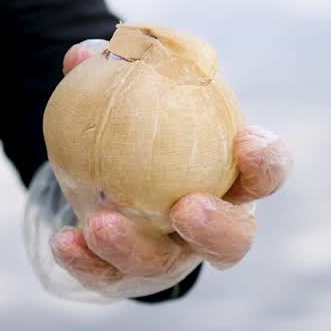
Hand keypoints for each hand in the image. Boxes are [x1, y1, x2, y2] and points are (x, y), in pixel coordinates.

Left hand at [50, 39, 293, 297]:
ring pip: (163, 265)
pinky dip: (86, 260)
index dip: (266, 162)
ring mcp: (168, 257)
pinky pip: (107, 275)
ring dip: (133, 246)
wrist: (102, 183)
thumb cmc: (136, 132)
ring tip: (101, 222)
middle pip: (234, 240)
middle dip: (216, 227)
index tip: (246, 140)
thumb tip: (84, 54)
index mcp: (229, 179)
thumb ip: (115, 73)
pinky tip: (64, 240)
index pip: (265, 173)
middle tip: (185, 208)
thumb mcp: (131, 101)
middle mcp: (208, 227)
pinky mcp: (124, 275)